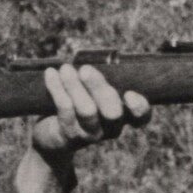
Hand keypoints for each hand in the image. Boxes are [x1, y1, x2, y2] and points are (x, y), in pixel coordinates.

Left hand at [30, 64, 150, 161]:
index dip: (139, 108)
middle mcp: (111, 128)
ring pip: (87, 111)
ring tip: (65, 69)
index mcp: (123, 116)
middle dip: (99, 88)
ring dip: (74, 86)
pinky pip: (64, 110)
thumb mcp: (93, 93)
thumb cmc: (78, 105)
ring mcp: (90, 134)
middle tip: (85, 69)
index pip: (141, 118)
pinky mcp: (69, 136)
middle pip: (112, 112)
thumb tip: (92, 55)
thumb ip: (98, 79)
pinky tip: (51, 74)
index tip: (129, 93)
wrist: (53, 136)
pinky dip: (57, 88)